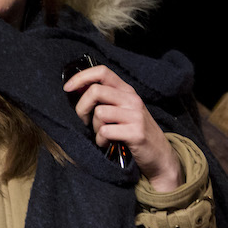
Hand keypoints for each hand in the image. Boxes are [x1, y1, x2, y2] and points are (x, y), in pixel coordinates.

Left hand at [63, 65, 180, 191]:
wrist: (160, 156)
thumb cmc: (134, 132)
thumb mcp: (122, 110)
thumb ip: (105, 98)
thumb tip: (76, 88)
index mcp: (126, 91)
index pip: (102, 71)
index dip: (81, 77)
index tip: (67, 88)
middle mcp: (132, 99)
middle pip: (95, 91)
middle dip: (81, 107)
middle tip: (84, 120)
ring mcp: (135, 115)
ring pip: (99, 112)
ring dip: (93, 127)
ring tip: (102, 135)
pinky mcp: (136, 133)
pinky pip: (105, 132)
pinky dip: (101, 141)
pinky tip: (107, 144)